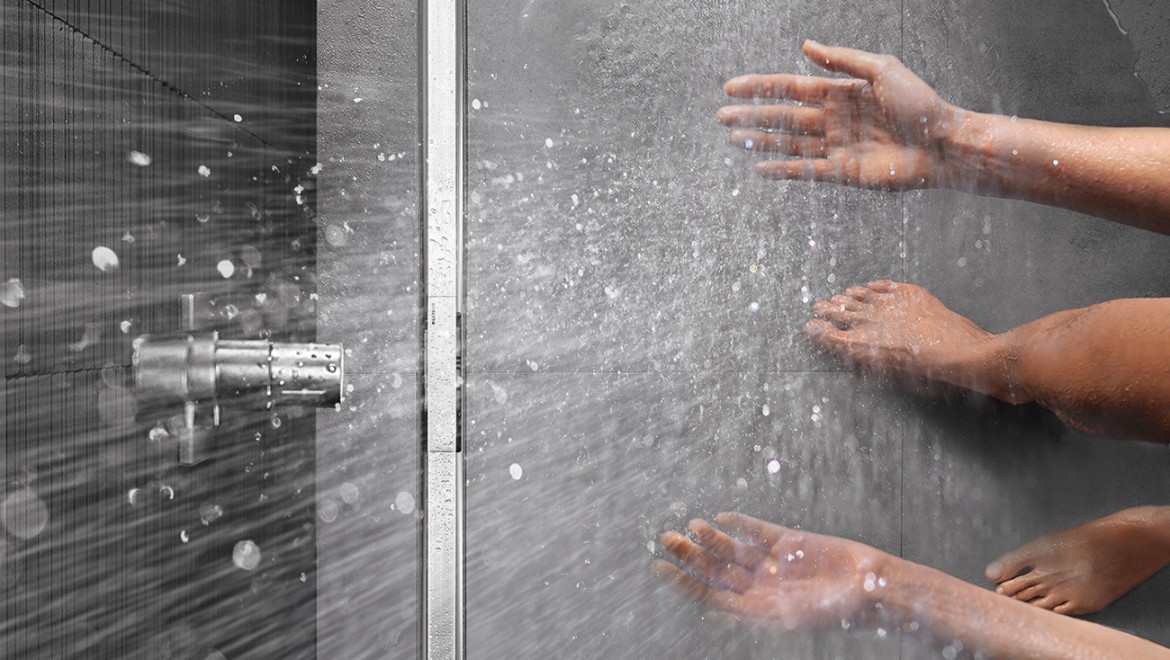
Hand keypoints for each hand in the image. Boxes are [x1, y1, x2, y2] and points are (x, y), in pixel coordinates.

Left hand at [653, 512, 889, 630]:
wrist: (871, 589)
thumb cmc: (831, 613)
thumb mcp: (785, 619)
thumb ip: (747, 614)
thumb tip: (709, 613)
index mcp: (754, 608)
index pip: (708, 594)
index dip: (683, 582)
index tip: (659, 568)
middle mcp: (759, 586)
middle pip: (715, 569)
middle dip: (690, 555)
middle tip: (666, 539)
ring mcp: (773, 563)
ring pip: (732, 549)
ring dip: (711, 538)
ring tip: (690, 526)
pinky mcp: (790, 542)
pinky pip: (759, 532)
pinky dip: (741, 524)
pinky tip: (723, 518)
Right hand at [717, 41, 958, 189]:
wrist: (944, 145)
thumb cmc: (921, 104)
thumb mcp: (882, 70)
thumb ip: (842, 60)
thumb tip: (805, 45)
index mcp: (841, 93)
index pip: (791, 88)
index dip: (761, 87)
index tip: (732, 87)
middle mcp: (834, 120)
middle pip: (783, 117)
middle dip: (751, 116)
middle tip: (721, 116)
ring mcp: (836, 147)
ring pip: (788, 143)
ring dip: (760, 141)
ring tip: (732, 139)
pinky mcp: (843, 173)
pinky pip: (805, 170)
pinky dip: (782, 170)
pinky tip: (759, 168)